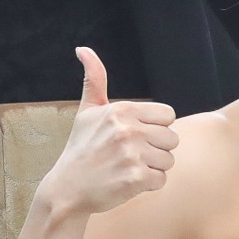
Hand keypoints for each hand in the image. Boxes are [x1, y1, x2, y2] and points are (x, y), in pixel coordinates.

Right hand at [43, 47, 177, 217]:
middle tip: (128, 155)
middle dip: (155, 149)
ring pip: (169, 160)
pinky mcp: (136, 178)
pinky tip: (127, 182)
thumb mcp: (86, 111)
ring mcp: (132, 154)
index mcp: (120, 110)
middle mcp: (127, 129)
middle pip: (172, 139)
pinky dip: (147, 184)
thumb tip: (83, 49)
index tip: (133, 136)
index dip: (154, 128)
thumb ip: (94, 80)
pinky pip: (161, 180)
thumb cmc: (80, 149)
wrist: (67, 189)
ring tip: (127, 168)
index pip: (168, 115)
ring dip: (152, 168)